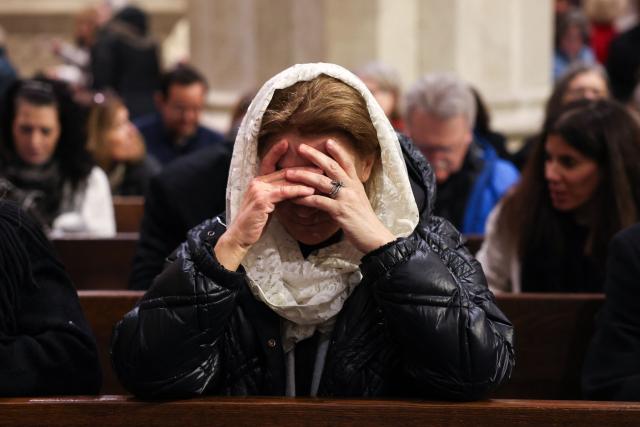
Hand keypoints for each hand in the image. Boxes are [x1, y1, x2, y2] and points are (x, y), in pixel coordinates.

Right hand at [214, 140, 316, 269]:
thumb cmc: (255, 223)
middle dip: (303, 168)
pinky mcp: (262, 200)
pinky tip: (310, 191)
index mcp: (257, 182)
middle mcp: (257, 182)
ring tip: (320, 176)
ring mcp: (258, 190)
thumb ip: (278, 195)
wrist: (240, 236)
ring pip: (286, 180)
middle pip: (284, 171)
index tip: (289, 143)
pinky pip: (284, 192)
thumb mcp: (268, 205)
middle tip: (320, 165)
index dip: (278, 152)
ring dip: (305, 178)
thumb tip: (294, 190)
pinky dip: (298, 191)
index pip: (269, 162)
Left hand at [284, 139, 395, 253]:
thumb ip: (348, 191)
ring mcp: (346, 199)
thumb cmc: (364, 221)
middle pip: (331, 166)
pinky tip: (294, 198)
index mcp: (356, 183)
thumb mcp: (358, 201)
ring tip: (289, 173)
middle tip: (300, 147)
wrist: (374, 237)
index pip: (346, 162)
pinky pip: (319, 202)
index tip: (327, 140)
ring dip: (304, 176)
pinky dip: (305, 199)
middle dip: (315, 155)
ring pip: (322, 182)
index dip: (337, 151)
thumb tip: (337, 186)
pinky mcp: (340, 212)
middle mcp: (351, 187)